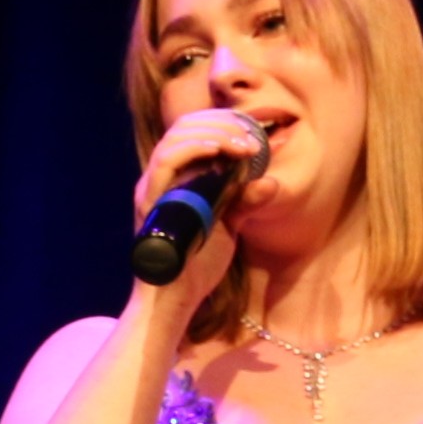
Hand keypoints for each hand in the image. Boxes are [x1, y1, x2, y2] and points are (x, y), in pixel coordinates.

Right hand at [132, 109, 271, 325]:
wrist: (178, 299)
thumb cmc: (198, 266)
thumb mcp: (230, 226)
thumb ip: (244, 202)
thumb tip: (272, 182)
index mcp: (177, 178)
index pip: (193, 131)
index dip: (224, 125)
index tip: (256, 137)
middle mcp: (160, 177)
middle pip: (184, 127)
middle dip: (222, 124)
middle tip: (253, 139)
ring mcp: (152, 187)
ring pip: (176, 137)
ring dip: (214, 134)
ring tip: (243, 145)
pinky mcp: (150, 201)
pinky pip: (167, 161)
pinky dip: (195, 149)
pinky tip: (220, 150)